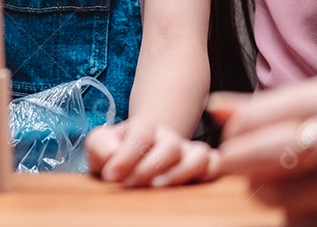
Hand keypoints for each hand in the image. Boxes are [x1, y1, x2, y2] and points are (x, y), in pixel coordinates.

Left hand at [87, 116, 218, 186]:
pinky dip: (209, 175)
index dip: (127, 154)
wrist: (134, 162)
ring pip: (198, 156)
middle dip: (149, 167)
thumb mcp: (100, 145)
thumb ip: (101, 147)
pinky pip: (216, 167)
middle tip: (130, 185)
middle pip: (170, 145)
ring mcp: (189, 152)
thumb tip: (114, 161)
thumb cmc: (115, 154)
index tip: (110, 175)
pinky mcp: (205, 167)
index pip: (142, 132)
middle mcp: (170, 137)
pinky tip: (189, 189)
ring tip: (157, 188)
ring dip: (179, 173)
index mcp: (144, 127)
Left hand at [213, 72, 316, 226]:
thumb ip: (269, 105)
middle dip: (245, 169)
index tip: (229, 142)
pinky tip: (308, 203)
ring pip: (288, 202)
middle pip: (271, 162)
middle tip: (246, 168)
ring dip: (271, 197)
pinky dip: (300, 220)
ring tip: (280, 184)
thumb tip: (214, 109)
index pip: (260, 119)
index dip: (234, 135)